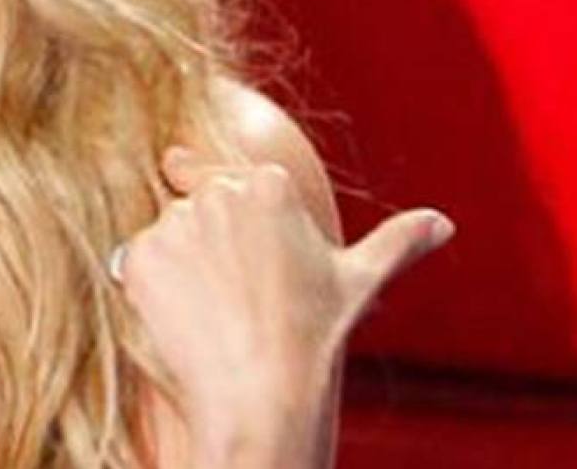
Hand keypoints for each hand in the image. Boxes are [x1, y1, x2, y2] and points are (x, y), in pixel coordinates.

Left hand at [116, 145, 454, 465]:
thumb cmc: (314, 337)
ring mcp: (174, 223)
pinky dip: (149, 284)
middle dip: (211, 241)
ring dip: (181, 261)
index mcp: (270, 184)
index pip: (238, 182)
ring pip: (168, 230)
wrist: (262, 393)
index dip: (243, 225)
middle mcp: (217, 194)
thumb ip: (396, 241)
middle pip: (198, 201)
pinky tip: (184, 316)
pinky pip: (134, 259)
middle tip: (235, 294)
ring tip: (213, 309)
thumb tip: (442, 223)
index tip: (251, 264)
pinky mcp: (139, 255)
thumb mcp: (358, 281)